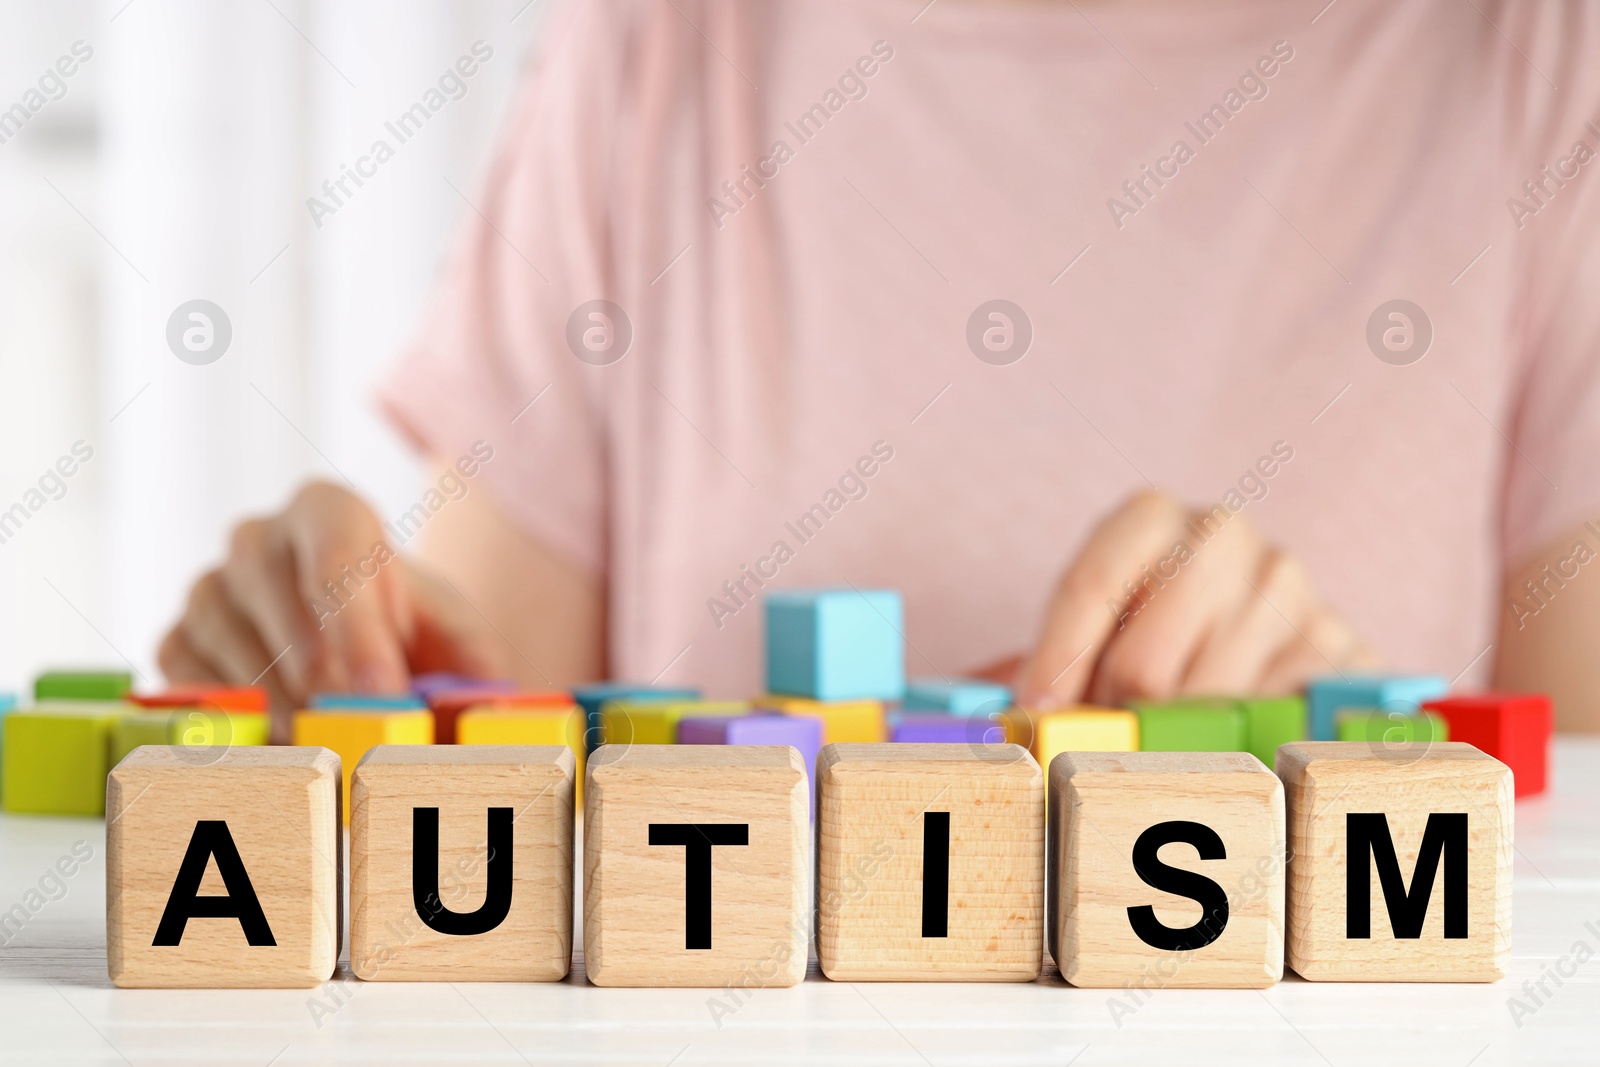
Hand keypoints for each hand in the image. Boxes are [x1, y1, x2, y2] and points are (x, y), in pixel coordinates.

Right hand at [158, 481, 505, 736]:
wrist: (360, 651)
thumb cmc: (413, 635)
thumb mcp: (458, 639)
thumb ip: (473, 667)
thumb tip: (477, 713)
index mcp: (329, 512)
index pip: (334, 542)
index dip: (356, 619)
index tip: (380, 686)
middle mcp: (257, 539)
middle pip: (271, 588)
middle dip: (319, 669)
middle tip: (355, 727)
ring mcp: (208, 590)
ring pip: (227, 642)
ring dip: (279, 702)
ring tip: (328, 744)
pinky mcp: (177, 644)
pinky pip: (190, 683)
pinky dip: (235, 721)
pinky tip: (280, 744)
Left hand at [1014, 490, 1379, 708]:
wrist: (1268, 640)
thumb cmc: (1150, 637)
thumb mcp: (1092, 634)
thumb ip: (1040, 667)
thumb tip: (989, 715)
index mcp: (1149, 517)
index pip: (1090, 584)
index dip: (1057, 661)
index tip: (1039, 716)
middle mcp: (1223, 533)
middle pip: (1144, 661)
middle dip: (1119, 715)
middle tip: (1116, 733)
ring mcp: (1289, 585)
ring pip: (1206, 705)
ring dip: (1178, 740)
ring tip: (1173, 735)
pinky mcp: (1342, 645)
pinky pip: (1273, 725)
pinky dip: (1245, 748)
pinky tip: (1237, 740)